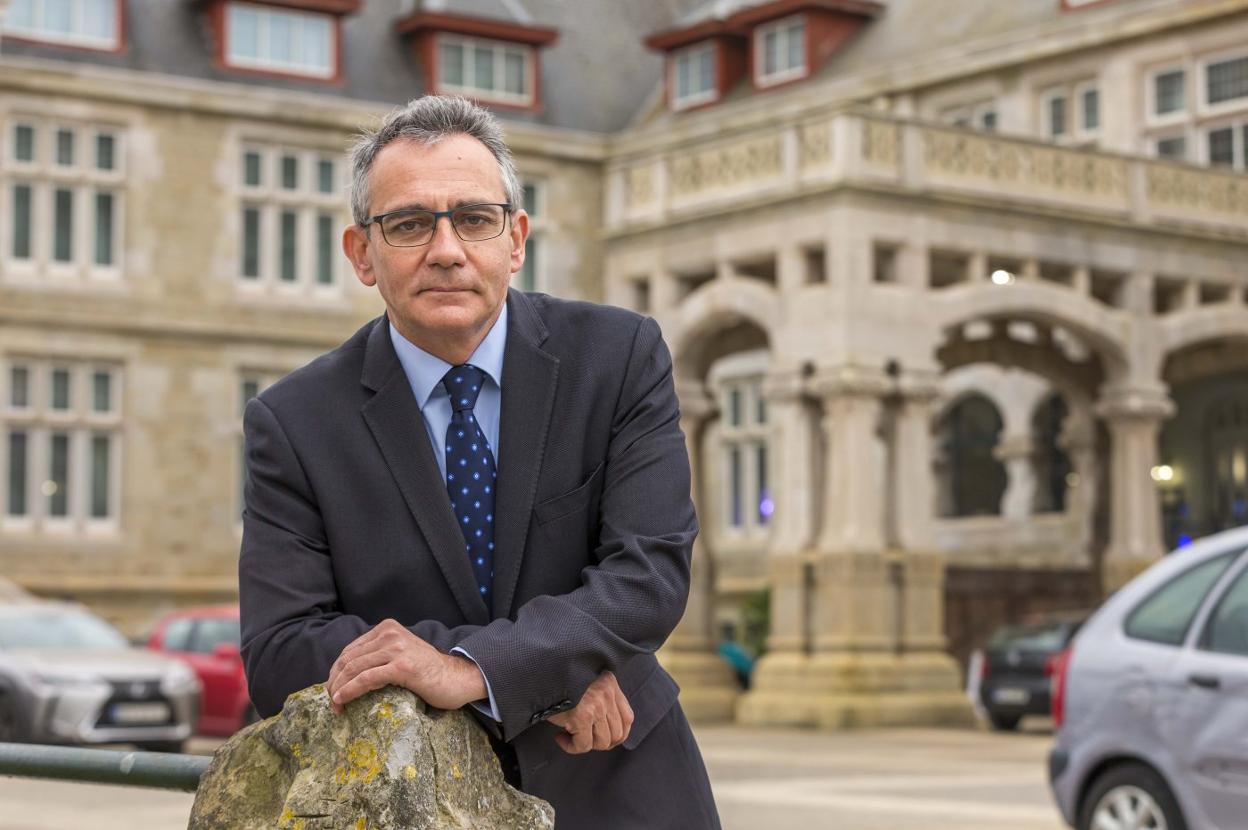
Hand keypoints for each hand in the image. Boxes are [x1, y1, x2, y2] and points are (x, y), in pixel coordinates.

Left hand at [325, 619, 485, 713]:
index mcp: (388, 628)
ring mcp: (397, 649)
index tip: (332, 690)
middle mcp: (391, 634)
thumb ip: (380, 655)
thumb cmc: (429, 672)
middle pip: (348, 659)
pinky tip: (342, 701)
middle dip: (334, 682)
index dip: (336, 671)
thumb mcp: (401, 654)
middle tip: (330, 702)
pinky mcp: (402, 666)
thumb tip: (349, 673)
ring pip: (354, 668)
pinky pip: (366, 679)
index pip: (350, 650)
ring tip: (335, 706)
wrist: (458, 678)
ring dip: (338, 689)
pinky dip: (349, 691)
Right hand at [547, 670, 633, 753]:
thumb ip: (601, 699)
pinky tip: (560, 737)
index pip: (627, 718)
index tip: (603, 739)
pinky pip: (583, 745)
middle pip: (616, 734)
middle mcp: (607, 693)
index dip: (617, 734)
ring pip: (601, 742)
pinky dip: (571, 747)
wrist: (539, 674)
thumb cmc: (558, 681)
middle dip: (599, 743)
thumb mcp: (586, 682)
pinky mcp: (582, 716)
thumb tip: (607, 729)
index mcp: (610, 683)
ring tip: (569, 735)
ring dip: (584, 744)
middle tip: (582, 738)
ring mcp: (596, 705)